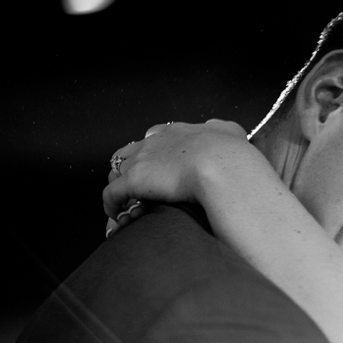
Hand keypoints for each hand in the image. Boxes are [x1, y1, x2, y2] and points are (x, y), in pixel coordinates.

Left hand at [103, 119, 259, 234]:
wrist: (224, 167)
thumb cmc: (232, 156)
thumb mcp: (231, 133)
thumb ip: (223, 129)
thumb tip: (220, 127)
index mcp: (179, 132)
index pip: (154, 137)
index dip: (153, 153)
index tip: (157, 167)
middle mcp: (156, 141)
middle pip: (130, 152)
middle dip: (130, 168)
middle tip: (138, 188)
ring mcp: (143, 160)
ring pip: (117, 171)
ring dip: (119, 186)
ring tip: (126, 203)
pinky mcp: (134, 180)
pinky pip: (111, 193)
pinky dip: (111, 204)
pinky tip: (116, 214)